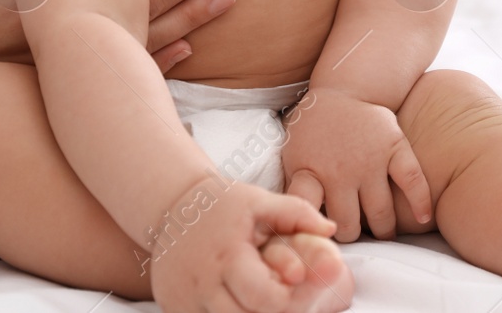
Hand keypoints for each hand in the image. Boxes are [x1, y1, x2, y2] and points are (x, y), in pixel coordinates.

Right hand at [150, 176, 347, 312]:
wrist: (170, 204)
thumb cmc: (222, 204)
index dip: (286, 299)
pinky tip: (235, 302)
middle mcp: (203, 283)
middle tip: (276, 297)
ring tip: (256, 299)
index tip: (290, 284)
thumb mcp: (259, 200)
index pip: (265, 299)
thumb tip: (331, 230)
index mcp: (228, 256)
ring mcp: (184, 299)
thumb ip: (297, 213)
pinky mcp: (172, 308)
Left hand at [283, 88, 432, 241]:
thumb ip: (295, 185)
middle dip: (350, 235)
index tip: (317, 238)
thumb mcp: (292, 153)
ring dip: (383, 230)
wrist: (344, 88)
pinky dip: (421, 203)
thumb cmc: (314, 127)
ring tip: (383, 233)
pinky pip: (412, 181)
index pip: (306, 209)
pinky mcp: (395, 147)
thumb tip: (293, 220)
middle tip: (354, 235)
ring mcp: (371, 159)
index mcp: (310, 170)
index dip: (311, 229)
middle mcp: (341, 170)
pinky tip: (422, 219)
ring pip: (380, 213)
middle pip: (348, 224)